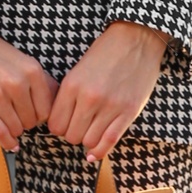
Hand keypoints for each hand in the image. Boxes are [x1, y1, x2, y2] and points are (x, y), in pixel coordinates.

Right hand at [0, 0, 55, 150]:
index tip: (33, 115)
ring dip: (14, 129)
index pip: (47, 109)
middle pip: (32, 121)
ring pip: (16, 128)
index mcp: (31, 71)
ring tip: (7, 121)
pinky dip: (7, 142)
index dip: (40, 115)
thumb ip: (39, 80)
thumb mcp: (21, 59)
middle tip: (16, 116)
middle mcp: (17, 83)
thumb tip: (55, 102)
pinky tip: (10, 143)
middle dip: (26, 122)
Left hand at [49, 21, 168, 164]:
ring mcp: (110, 106)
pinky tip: (94, 153)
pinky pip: (110, 141)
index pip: (55, 125)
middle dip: (73, 135)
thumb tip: (59, 123)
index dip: (58, 128)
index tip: (64, 124)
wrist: (136, 39)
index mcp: (72, 85)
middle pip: (71, 136)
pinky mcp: (129, 111)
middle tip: (79, 127)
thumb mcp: (78, 70)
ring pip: (89, 141)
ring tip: (91, 130)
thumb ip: (68, 96)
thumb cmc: (105, 53)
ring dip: (88, 140)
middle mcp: (89, 98)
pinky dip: (100, 151)